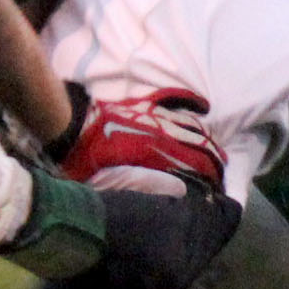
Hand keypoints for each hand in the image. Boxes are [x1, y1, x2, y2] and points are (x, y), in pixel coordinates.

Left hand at [60, 90, 224, 189]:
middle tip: (222, 174)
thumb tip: (182, 190)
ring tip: (217, 152)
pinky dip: (190, 102)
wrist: (67, 130)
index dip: (209, 175)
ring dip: (206, 139)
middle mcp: (159, 131)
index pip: (194, 163)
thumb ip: (148, 186)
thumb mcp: (113, 183)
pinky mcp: (143, 106)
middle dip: (214, 159)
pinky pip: (173, 99)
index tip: (218, 186)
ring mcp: (152, 116)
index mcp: (154, 152)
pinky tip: (203, 109)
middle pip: (198, 143)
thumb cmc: (85, 163)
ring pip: (190, 125)